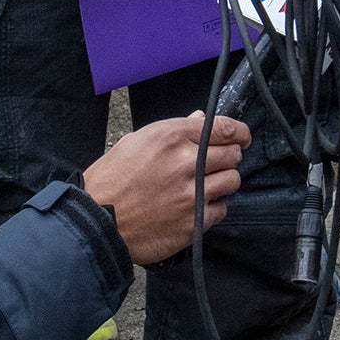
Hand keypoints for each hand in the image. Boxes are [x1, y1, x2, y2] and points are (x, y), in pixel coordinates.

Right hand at [85, 113, 251, 263]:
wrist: (98, 220)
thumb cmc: (111, 180)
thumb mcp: (136, 142)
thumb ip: (174, 130)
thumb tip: (200, 118)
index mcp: (172, 137)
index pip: (225, 128)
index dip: (240, 133)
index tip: (242, 137)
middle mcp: (186, 162)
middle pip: (232, 154)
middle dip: (229, 157)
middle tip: (217, 163)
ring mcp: (192, 193)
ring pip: (232, 181)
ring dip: (223, 182)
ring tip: (205, 185)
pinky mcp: (194, 220)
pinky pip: (222, 209)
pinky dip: (213, 207)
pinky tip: (196, 205)